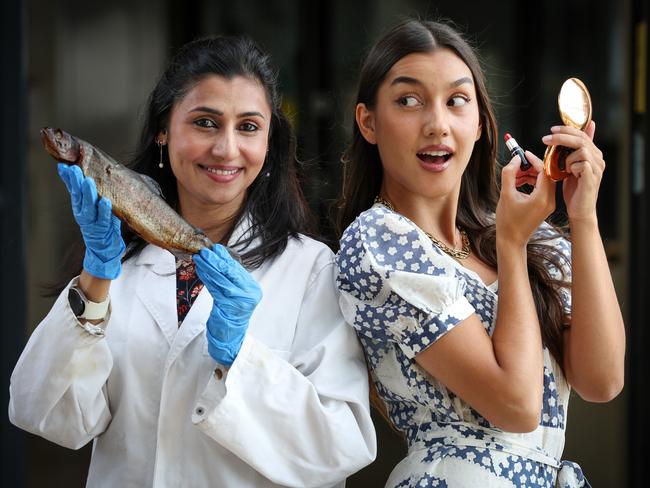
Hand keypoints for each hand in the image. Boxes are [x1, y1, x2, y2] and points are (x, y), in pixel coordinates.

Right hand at [58, 164, 125, 278]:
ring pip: (89, 208)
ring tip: (89, 182)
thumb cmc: (101, 224)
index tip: (64, 166)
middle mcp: (83, 215)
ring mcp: (92, 224)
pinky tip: (105, 202)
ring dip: (89, 195)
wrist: (104, 250)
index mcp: (80, 207)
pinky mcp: (103, 231)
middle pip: (78, 197)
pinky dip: (104, 211)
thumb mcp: (93, 207)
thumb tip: (86, 174)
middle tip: (76, 170)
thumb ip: (89, 194)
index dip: (68, 179)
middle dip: (76, 183)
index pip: (72, 191)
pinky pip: (104, 220)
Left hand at [194, 244, 261, 366]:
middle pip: (230, 273)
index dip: (226, 258)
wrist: (230, 335)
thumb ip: (231, 279)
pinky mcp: (228, 306)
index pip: (238, 270)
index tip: (216, 249)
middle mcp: (249, 294)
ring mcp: (239, 300)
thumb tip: (219, 258)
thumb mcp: (235, 294)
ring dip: (208, 267)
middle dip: (216, 260)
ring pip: (221, 279)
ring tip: (199, 258)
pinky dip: (206, 278)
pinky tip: (200, 271)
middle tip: (205, 251)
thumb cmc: (231, 313)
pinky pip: (215, 288)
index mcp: (253, 288)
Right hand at [496, 151, 555, 245]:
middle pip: (546, 175)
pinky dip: (532, 183)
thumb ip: (509, 174)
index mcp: (542, 198)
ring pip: (544, 181)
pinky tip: (519, 183)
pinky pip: (542, 189)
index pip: (544, 171)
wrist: (511, 240)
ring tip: (516, 175)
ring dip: (531, 175)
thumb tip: (516, 159)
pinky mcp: (545, 206)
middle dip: (532, 167)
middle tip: (518, 164)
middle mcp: (550, 200)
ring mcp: (549, 204)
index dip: (534, 160)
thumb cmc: (507, 221)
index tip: (524, 154)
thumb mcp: (505, 195)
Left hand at [542, 121, 603, 221]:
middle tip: (546, 139)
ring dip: (567, 156)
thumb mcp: (571, 167)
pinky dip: (571, 167)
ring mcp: (597, 168)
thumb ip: (571, 153)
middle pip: (581, 139)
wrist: (580, 210)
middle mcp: (598, 159)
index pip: (582, 134)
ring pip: (582, 150)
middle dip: (562, 137)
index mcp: (593, 154)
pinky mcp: (592, 178)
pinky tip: (568, 175)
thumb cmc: (575, 189)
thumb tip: (565, 138)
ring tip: (562, 168)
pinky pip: (581, 164)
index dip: (567, 129)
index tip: (552, 130)